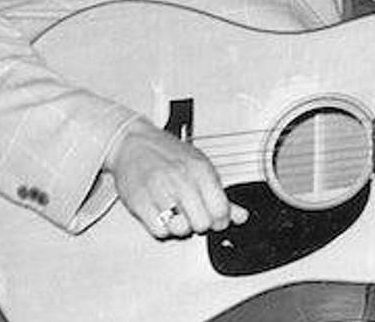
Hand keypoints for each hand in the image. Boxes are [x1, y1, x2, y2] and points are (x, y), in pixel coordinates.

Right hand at [105, 118, 248, 238]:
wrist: (133, 142)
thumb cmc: (168, 154)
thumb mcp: (200, 166)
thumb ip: (221, 195)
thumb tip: (241, 216)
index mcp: (199, 169)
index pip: (221, 209)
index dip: (221, 220)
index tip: (216, 218)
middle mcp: (180, 179)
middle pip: (202, 223)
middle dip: (200, 224)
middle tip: (194, 214)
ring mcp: (158, 191)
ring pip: (180, 230)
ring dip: (180, 226)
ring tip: (176, 213)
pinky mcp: (139, 202)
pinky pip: (159, 231)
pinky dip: (162, 227)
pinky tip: (162, 213)